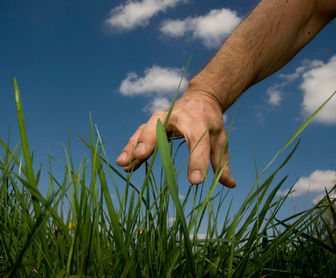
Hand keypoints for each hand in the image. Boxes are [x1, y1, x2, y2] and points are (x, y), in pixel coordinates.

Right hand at [116, 90, 235, 187]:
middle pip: (160, 126)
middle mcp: (177, 118)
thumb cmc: (210, 122)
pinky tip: (124, 164)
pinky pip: (139, 135)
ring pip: (144, 130)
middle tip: (142, 154)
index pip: (198, 144)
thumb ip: (221, 161)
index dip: (197, 162)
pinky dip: (130, 148)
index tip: (195, 181)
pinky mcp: (152, 124)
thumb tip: (230, 184)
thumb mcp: (220, 139)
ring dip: (132, 146)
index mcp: (199, 123)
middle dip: (149, 139)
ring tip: (123, 163)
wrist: (200, 98)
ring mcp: (161, 119)